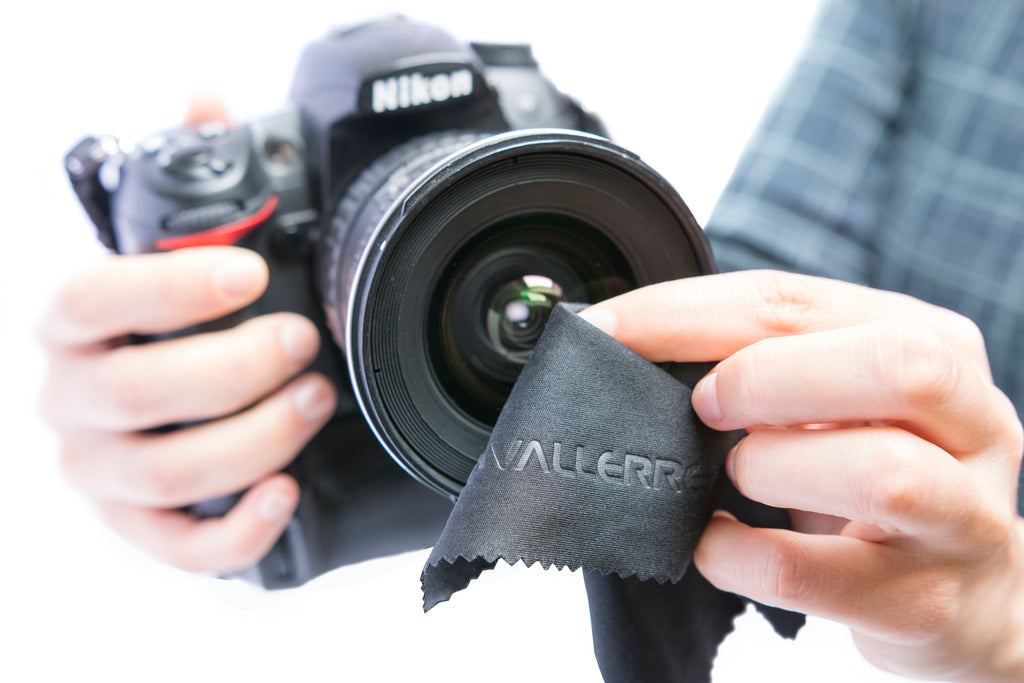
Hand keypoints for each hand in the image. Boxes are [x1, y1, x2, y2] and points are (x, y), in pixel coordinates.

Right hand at [37, 95, 336, 574]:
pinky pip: (179, 545)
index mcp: (71, 320)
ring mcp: (99, 468)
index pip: (95, 300)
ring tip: (314, 400)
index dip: (170, 287)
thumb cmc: (159, 316)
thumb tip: (207, 96)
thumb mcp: (165, 244)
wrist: (144, 394)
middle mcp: (73, 396)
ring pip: (169, 472)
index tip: (249, 273)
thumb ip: (185, 176)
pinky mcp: (136, 522)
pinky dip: (237, 529)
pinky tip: (286, 491)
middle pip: (141, 394)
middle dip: (234, 368)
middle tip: (304, 342)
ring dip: (254, 438)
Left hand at [580, 270, 1023, 681]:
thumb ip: (769, 362)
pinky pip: (823, 577)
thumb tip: (633, 345)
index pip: (797, 304)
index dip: (684, 314)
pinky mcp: (930, 603)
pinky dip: (745, 556)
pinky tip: (717, 543)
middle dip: (766, 379)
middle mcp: (970, 423)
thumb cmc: (882, 474)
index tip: (605, 330)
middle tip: (703, 408)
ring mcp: (962, 518)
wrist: (971, 593)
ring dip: (773, 468)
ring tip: (738, 475)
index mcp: (933, 346)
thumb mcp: (840, 400)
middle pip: (892, 367)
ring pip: (880, 475)